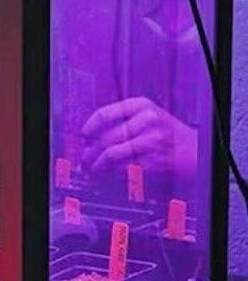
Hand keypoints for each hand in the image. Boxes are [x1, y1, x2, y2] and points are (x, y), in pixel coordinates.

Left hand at [81, 97, 197, 181]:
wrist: (196, 150)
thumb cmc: (168, 135)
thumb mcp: (147, 118)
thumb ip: (122, 123)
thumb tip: (91, 138)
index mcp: (142, 105)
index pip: (105, 114)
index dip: (89, 127)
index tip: (82, 137)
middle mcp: (147, 120)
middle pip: (105, 136)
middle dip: (90, 152)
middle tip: (83, 160)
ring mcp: (152, 140)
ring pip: (111, 153)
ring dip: (97, 165)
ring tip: (91, 170)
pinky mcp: (155, 160)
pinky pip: (124, 167)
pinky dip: (112, 173)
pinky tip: (108, 175)